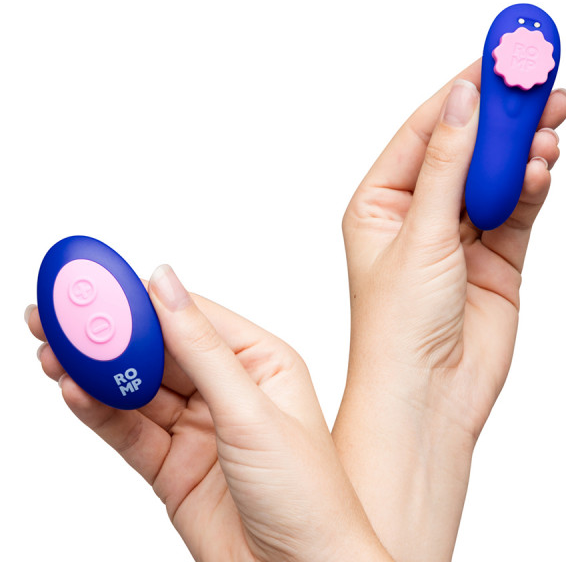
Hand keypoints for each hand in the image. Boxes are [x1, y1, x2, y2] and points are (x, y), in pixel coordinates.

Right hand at [27, 265, 389, 561]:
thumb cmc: (304, 491)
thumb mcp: (250, 409)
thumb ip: (201, 348)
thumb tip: (166, 283)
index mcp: (259, 361)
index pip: (192, 317)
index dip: (144, 299)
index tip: (99, 283)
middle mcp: (227, 388)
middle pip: (158, 351)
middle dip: (110, 334)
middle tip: (59, 314)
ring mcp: (197, 426)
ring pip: (137, 389)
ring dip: (95, 372)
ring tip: (52, 350)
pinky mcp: (172, 463)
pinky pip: (129, 430)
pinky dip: (100, 412)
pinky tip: (73, 390)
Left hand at [332, 60, 565, 560]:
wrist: (428, 395)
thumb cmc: (398, 328)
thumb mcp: (419, 236)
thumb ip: (446, 167)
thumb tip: (462, 102)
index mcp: (380, 204)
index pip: (423, 132)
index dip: (459, 95)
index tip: (495, 62)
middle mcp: (417, 216)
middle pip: (463, 149)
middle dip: (499, 119)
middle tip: (538, 87)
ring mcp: (457, 236)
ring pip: (494, 175)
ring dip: (521, 150)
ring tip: (549, 126)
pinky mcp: (492, 258)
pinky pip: (516, 208)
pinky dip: (531, 186)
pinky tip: (542, 169)